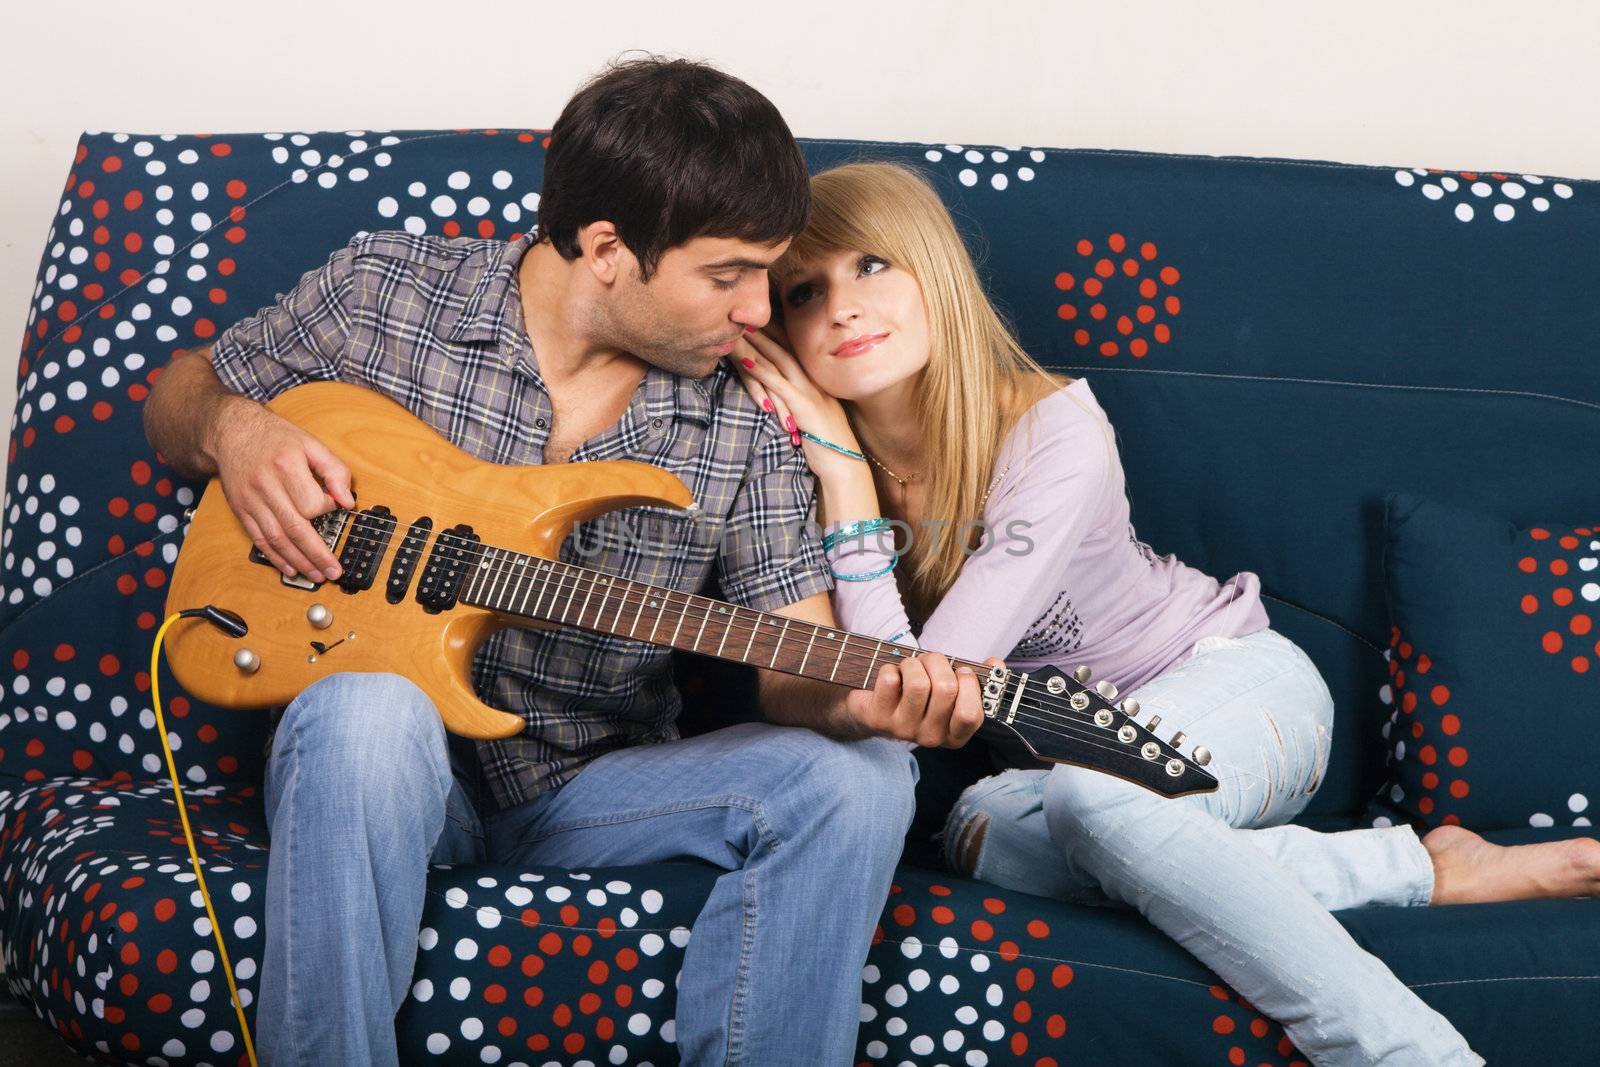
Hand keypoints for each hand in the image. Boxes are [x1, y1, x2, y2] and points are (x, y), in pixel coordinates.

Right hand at [210, 396, 354, 582]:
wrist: (232, 432)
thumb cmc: (275, 438)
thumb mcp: (311, 444)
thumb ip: (335, 471)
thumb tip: (348, 501)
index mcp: (287, 466)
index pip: (312, 503)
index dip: (327, 509)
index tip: (333, 506)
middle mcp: (266, 485)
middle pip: (294, 528)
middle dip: (317, 554)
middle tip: (333, 572)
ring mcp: (250, 500)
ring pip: (276, 538)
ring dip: (297, 561)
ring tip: (315, 574)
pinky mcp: (241, 509)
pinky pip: (258, 538)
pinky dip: (275, 556)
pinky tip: (289, 567)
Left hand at [728, 325, 862, 478]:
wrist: (844, 463)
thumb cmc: (826, 443)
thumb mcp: (812, 415)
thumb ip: (798, 401)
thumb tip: (782, 393)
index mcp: (815, 380)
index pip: (792, 349)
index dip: (774, 330)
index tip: (756, 315)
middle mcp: (813, 380)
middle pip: (784, 348)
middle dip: (763, 329)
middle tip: (743, 311)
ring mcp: (809, 392)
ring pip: (779, 361)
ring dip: (758, 344)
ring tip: (739, 328)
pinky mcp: (803, 407)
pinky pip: (779, 386)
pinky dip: (762, 372)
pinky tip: (746, 361)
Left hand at [845, 653, 1003, 747]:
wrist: (875, 710)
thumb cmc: (920, 696)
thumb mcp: (950, 691)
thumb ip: (976, 678)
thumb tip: (996, 663)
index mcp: (954, 736)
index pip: (971, 715)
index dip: (969, 684)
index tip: (961, 672)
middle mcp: (930, 738)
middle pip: (945, 689)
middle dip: (938, 663)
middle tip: (930, 662)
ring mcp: (903, 731)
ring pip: (918, 683)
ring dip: (914, 663)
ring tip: (911, 666)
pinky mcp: (878, 719)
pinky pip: (891, 679)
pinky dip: (891, 667)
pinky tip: (892, 676)